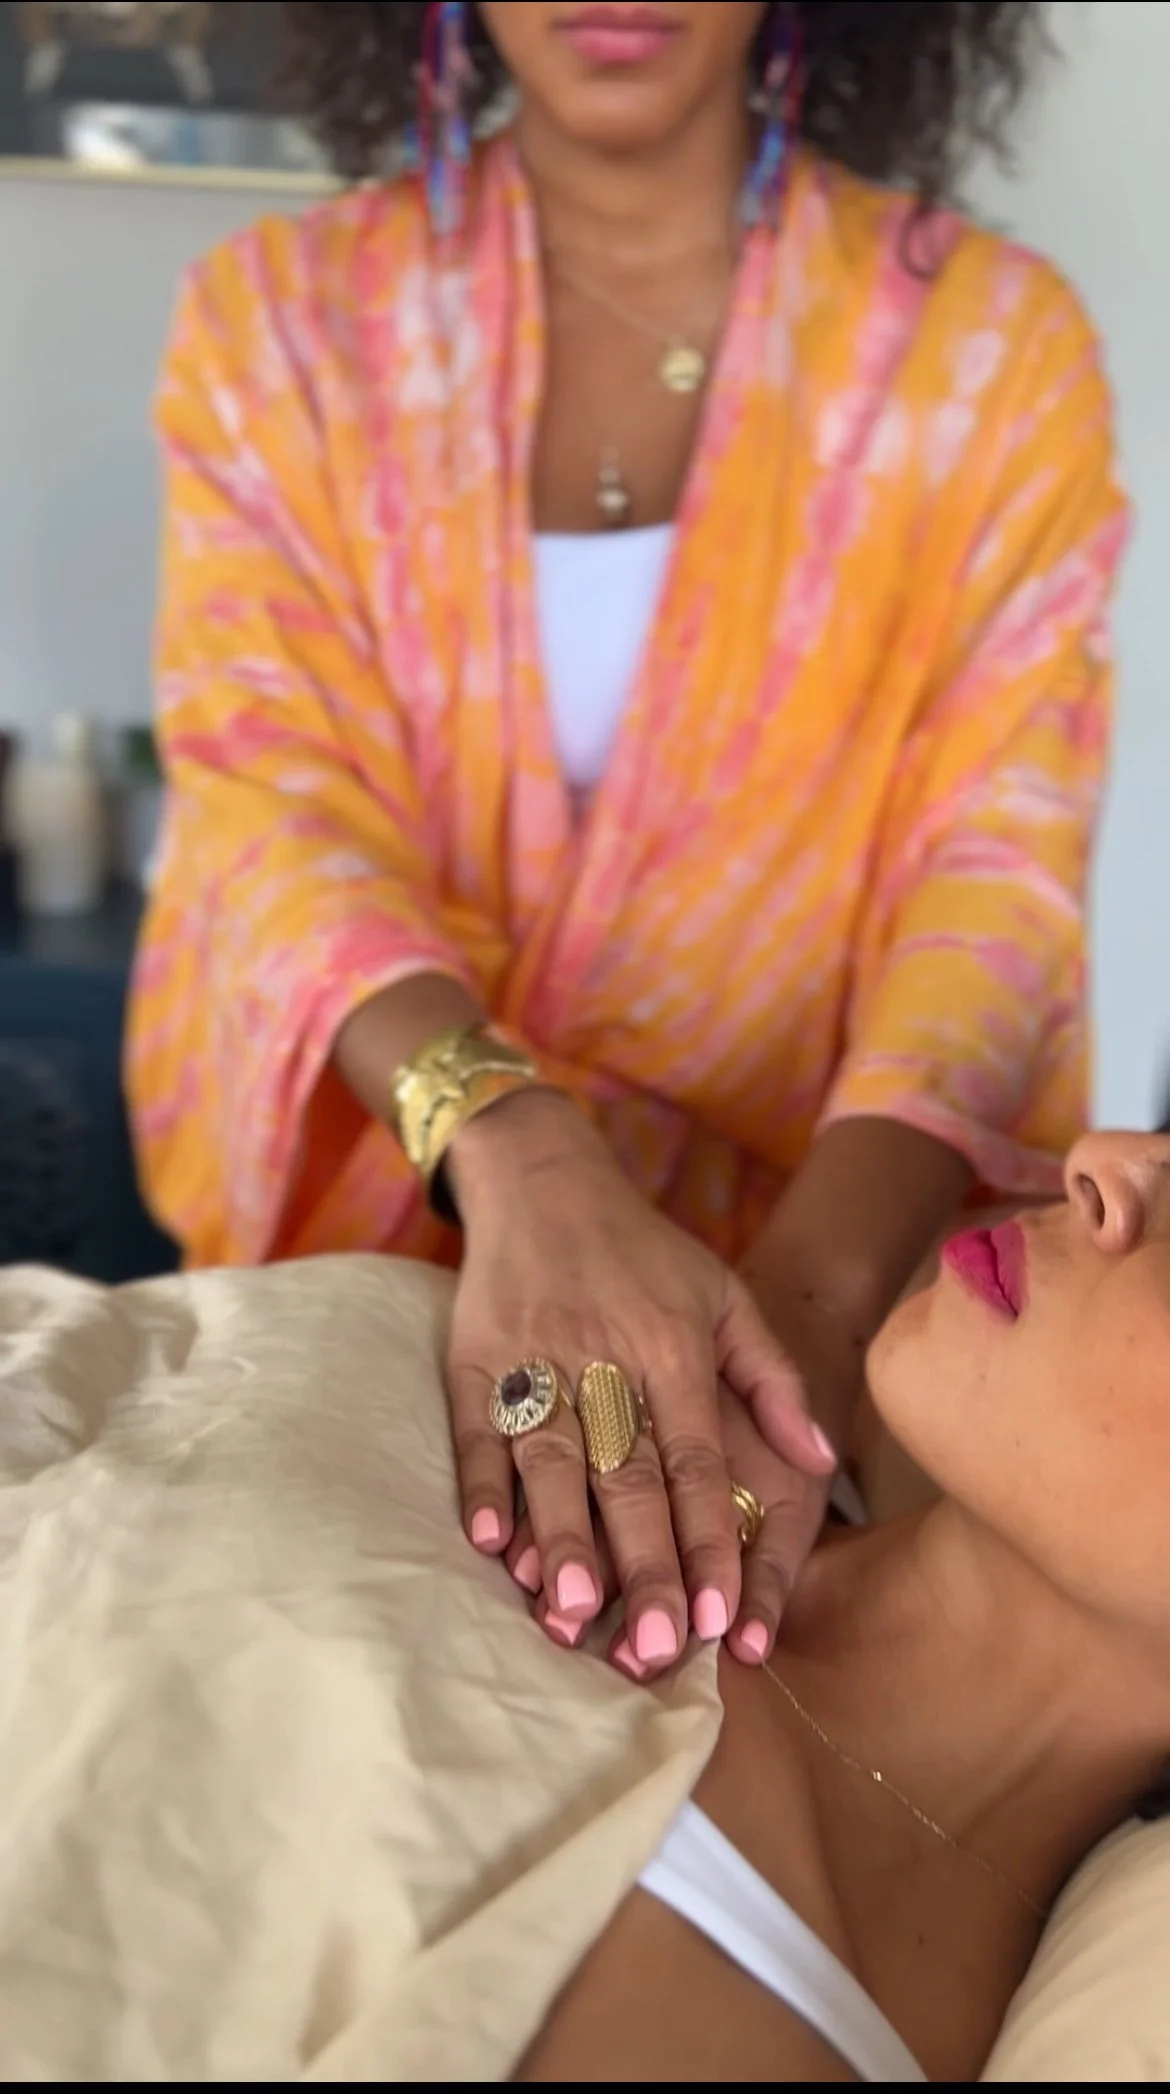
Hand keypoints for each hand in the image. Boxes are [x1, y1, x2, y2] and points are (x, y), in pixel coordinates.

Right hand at [444, 1091, 835, 1676]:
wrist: (544, 1181)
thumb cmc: (644, 1252)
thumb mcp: (724, 1296)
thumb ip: (774, 1380)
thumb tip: (820, 1462)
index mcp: (673, 1351)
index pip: (697, 1465)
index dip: (709, 1542)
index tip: (721, 1619)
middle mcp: (605, 1360)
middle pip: (627, 1478)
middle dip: (643, 1565)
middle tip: (655, 1646)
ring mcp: (535, 1359)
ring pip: (551, 1463)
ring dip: (561, 1540)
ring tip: (570, 1615)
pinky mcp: (475, 1359)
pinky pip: (477, 1431)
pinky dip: (481, 1486)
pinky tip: (490, 1543)